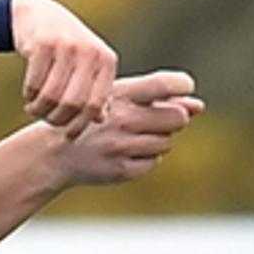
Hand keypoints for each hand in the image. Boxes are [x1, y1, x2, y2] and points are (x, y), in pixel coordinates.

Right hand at [11, 0, 115, 135]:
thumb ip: (96, 91)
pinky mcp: (43, 43)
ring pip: (51, 95)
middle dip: (57, 118)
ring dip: (39, 109)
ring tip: (34, 109)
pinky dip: (29, 94)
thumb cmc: (67, 48)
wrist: (38, 15)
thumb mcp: (88, 66)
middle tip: (47, 119)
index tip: (68, 134)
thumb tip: (100, 119)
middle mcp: (90, 51)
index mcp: (106, 60)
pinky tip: (29, 94)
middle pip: (73, 103)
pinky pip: (34, 83)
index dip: (81, 124)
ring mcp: (66, 45)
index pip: (96, 104)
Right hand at [51, 72, 202, 187]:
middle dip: (173, 119)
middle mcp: (121, 119)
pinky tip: (126, 153)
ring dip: (158, 140)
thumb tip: (199, 107)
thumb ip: (159, 99)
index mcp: (119, 94)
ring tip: (133, 137)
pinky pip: (153, 163)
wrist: (54, 152)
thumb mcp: (118, 99)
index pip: (164, 84)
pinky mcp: (121, 170)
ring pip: (166, 142)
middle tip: (154, 120)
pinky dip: (146, 159)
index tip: (186, 89)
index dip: (183, 85)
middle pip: (178, 118)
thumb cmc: (94, 119)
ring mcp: (121, 146)